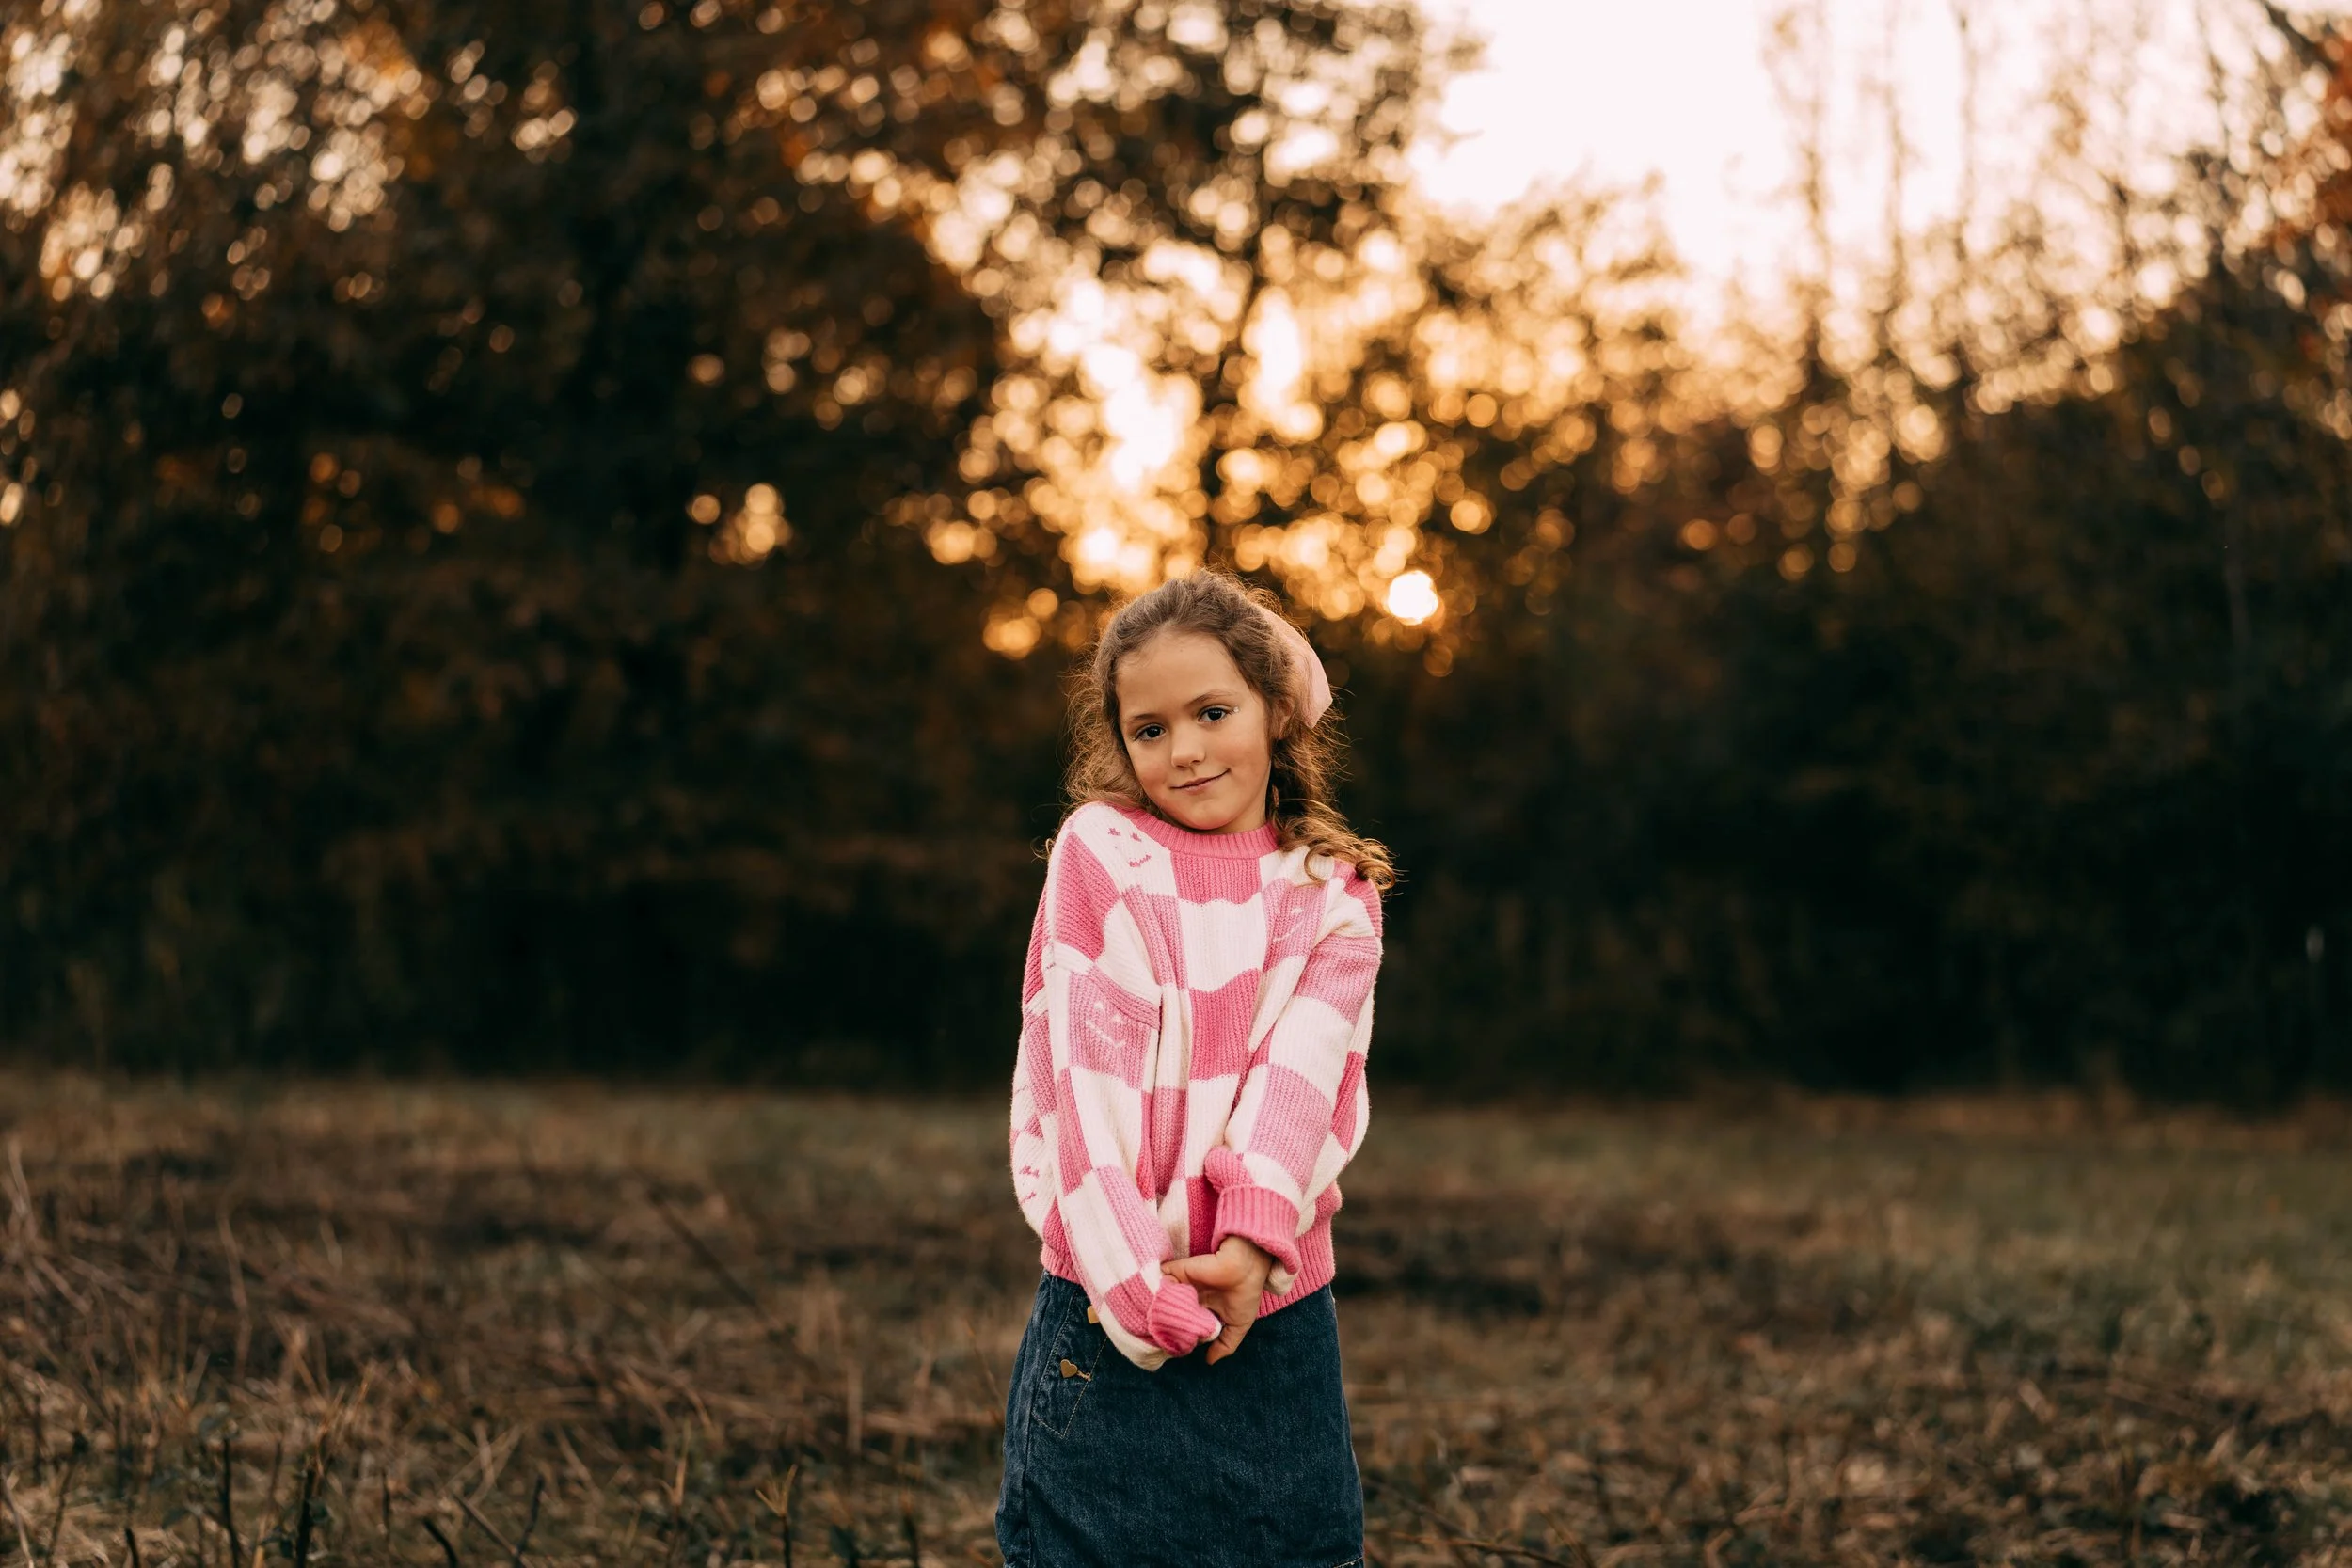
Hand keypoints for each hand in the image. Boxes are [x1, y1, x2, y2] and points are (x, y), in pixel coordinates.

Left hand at [1162, 1236, 1273, 1364]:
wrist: (1246, 1268)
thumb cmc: (1245, 1295)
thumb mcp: (1238, 1326)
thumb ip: (1225, 1345)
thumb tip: (1209, 1362)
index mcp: (1205, 1309)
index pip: (1187, 1326)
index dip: (1181, 1338)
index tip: (1176, 1350)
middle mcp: (1192, 1297)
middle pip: (1171, 1315)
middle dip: (1165, 1327)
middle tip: (1161, 1341)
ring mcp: (1183, 1285)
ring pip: (1162, 1299)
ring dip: (1156, 1311)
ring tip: (1152, 1328)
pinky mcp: (1177, 1272)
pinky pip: (1159, 1281)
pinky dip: (1153, 1292)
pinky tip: (1151, 1308)